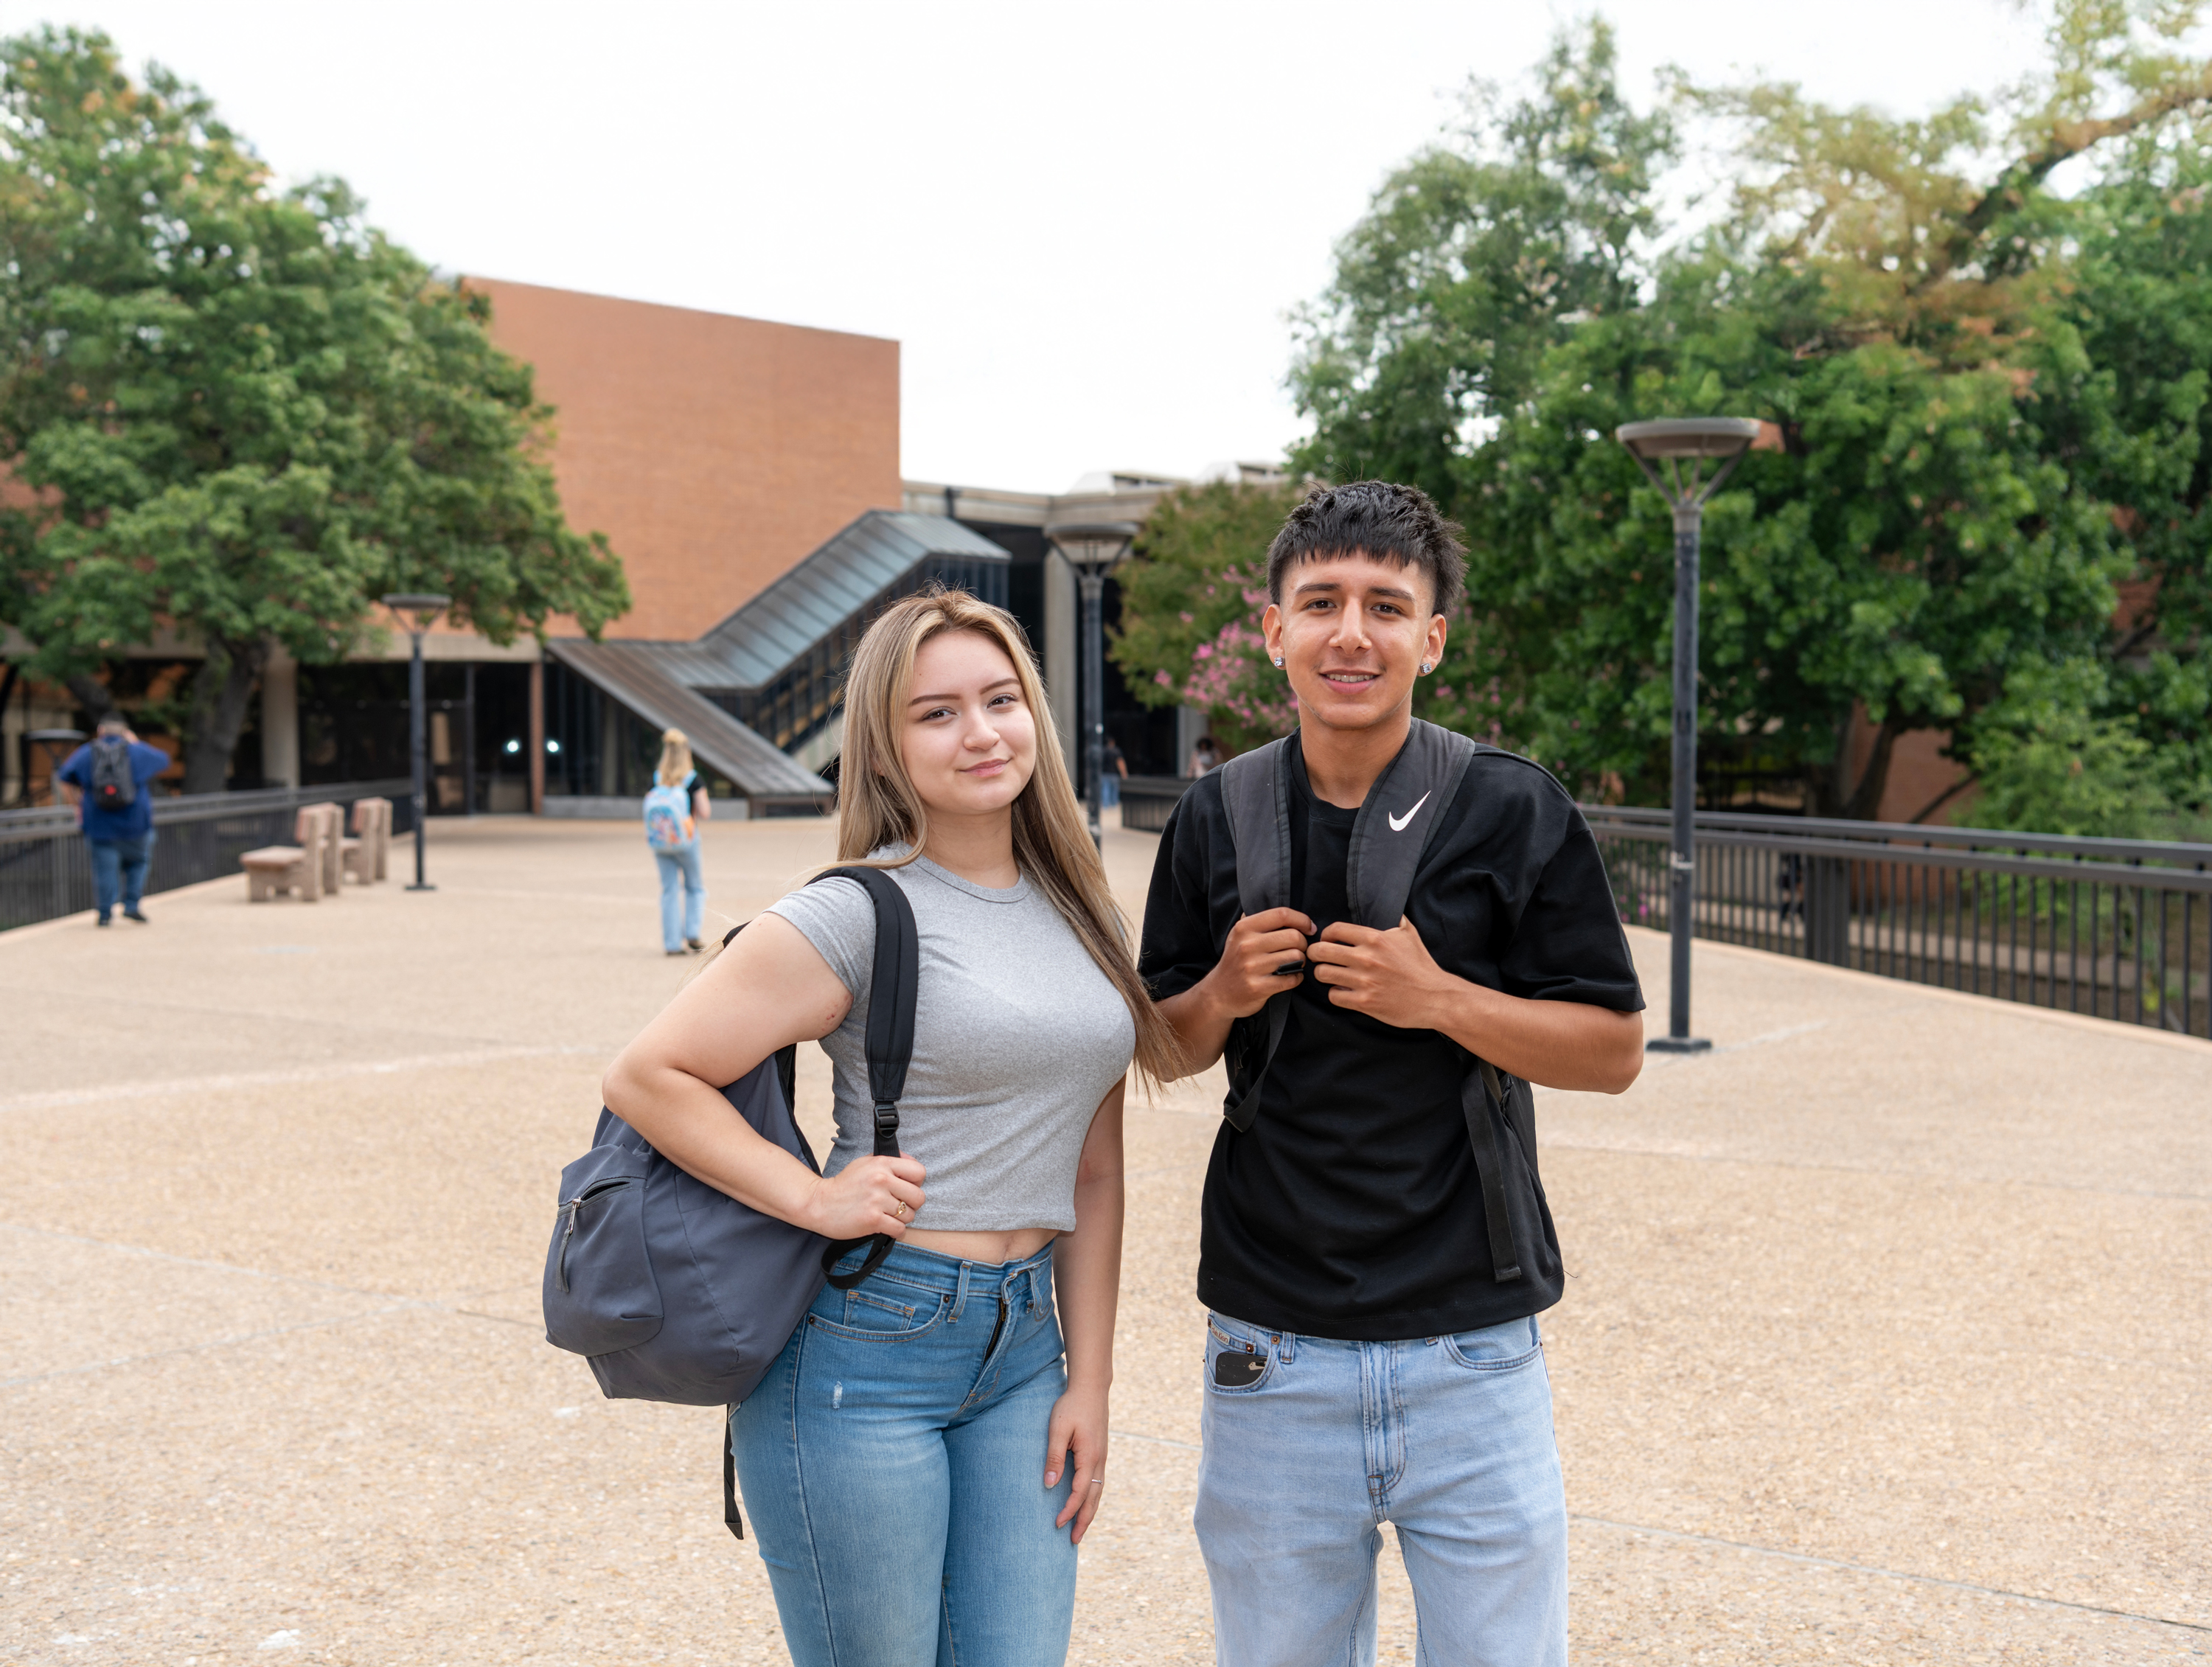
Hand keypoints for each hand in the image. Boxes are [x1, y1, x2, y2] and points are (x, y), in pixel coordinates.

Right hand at [801, 1153, 924, 1240]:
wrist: (819, 1203)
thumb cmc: (844, 1184)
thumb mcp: (865, 1162)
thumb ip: (890, 1161)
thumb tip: (912, 1163)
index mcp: (882, 1163)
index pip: (919, 1172)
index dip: (916, 1182)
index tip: (906, 1188)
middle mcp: (882, 1180)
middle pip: (919, 1197)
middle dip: (911, 1204)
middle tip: (898, 1205)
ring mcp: (877, 1200)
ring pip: (909, 1215)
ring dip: (901, 1219)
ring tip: (887, 1215)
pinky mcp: (873, 1219)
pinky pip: (899, 1229)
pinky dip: (895, 1231)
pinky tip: (884, 1226)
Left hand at [1045, 1384, 1109, 1542]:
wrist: (1091, 1388)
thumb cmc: (1071, 1406)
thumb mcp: (1057, 1429)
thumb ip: (1054, 1457)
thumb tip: (1049, 1485)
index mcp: (1090, 1457)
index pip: (1079, 1492)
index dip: (1069, 1510)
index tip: (1057, 1524)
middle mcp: (1100, 1461)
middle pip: (1093, 1499)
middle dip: (1083, 1521)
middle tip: (1073, 1541)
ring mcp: (1102, 1458)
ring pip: (1098, 1492)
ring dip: (1089, 1512)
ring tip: (1080, 1529)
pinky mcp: (1100, 1453)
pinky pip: (1098, 1483)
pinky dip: (1092, 1498)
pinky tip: (1086, 1503)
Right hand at [1200, 906, 1314, 1019]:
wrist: (1218, 993)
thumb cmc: (1235, 961)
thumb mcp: (1238, 936)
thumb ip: (1258, 921)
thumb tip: (1288, 915)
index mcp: (1244, 928)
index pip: (1281, 914)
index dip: (1301, 919)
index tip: (1308, 928)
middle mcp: (1247, 945)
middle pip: (1294, 937)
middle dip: (1303, 944)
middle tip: (1299, 950)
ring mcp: (1252, 967)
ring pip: (1296, 957)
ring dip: (1301, 962)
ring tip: (1293, 964)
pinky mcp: (1258, 987)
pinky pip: (1292, 978)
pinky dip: (1296, 977)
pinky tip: (1290, 976)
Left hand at [1306, 916, 1456, 1029]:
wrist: (1435, 997)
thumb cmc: (1421, 965)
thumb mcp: (1409, 934)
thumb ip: (1394, 917)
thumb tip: (1384, 904)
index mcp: (1375, 939)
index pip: (1334, 929)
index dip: (1326, 935)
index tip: (1327, 940)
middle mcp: (1367, 958)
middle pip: (1320, 951)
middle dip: (1315, 953)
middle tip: (1319, 957)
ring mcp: (1364, 982)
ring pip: (1322, 974)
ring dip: (1324, 974)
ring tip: (1330, 974)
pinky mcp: (1365, 1002)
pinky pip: (1334, 996)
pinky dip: (1336, 993)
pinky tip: (1344, 991)